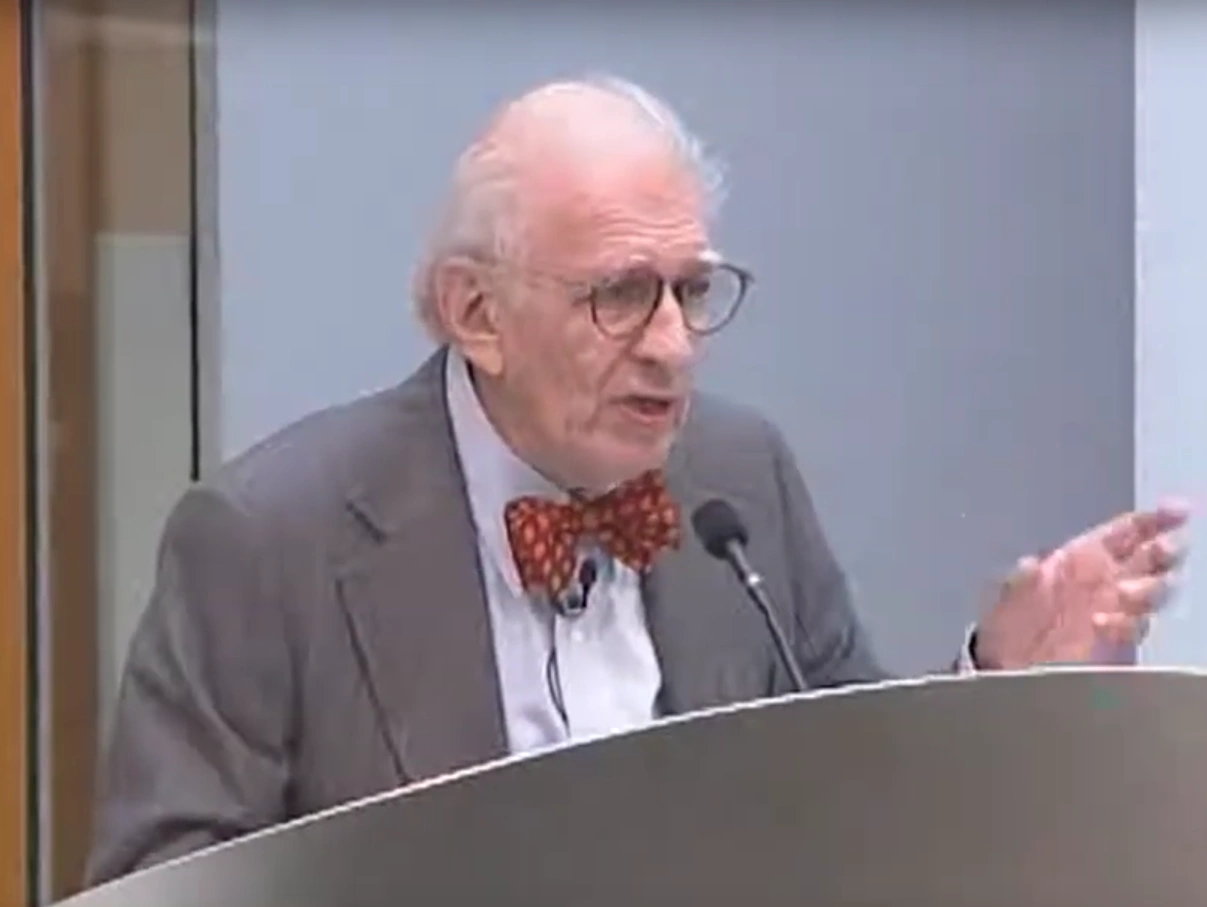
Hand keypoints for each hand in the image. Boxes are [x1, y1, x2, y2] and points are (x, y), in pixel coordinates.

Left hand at [973, 500, 1189, 669]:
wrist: (1010, 670)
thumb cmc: (1010, 626)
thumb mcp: (1013, 591)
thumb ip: (1026, 574)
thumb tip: (1033, 564)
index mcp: (1082, 559)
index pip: (1125, 532)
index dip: (1152, 521)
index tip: (1176, 511)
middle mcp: (1104, 582)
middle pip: (1149, 559)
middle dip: (1161, 552)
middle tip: (1163, 549)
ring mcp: (1114, 611)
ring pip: (1150, 592)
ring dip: (1146, 588)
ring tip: (1125, 591)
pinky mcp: (1116, 642)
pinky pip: (1133, 628)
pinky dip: (1124, 623)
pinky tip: (1104, 622)